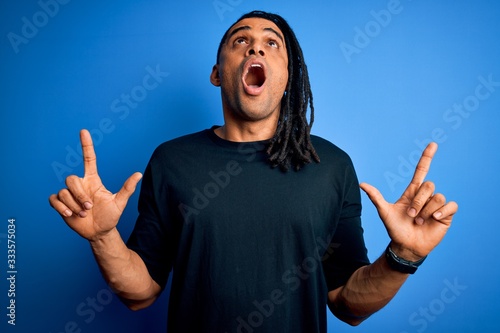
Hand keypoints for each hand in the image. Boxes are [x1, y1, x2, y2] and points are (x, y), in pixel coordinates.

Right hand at [49, 129, 141, 240]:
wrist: (100, 232)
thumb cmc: (110, 216)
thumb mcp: (120, 202)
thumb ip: (127, 188)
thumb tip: (139, 174)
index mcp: (93, 180)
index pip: (88, 159)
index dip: (86, 145)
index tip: (84, 131)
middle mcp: (80, 184)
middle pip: (70, 178)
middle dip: (79, 194)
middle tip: (89, 207)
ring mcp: (70, 194)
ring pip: (63, 191)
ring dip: (73, 204)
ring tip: (83, 214)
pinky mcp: (61, 204)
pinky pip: (54, 199)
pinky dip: (61, 207)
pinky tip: (70, 215)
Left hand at [360, 143, 457, 260]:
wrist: (405, 246)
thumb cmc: (395, 229)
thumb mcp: (384, 212)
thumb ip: (376, 197)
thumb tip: (362, 184)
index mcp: (412, 192)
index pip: (421, 170)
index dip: (427, 157)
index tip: (432, 144)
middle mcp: (425, 196)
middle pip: (428, 185)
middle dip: (418, 201)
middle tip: (411, 215)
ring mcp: (436, 205)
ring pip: (438, 197)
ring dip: (426, 210)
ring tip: (419, 221)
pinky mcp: (446, 215)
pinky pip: (450, 205)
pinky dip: (441, 212)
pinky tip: (434, 219)